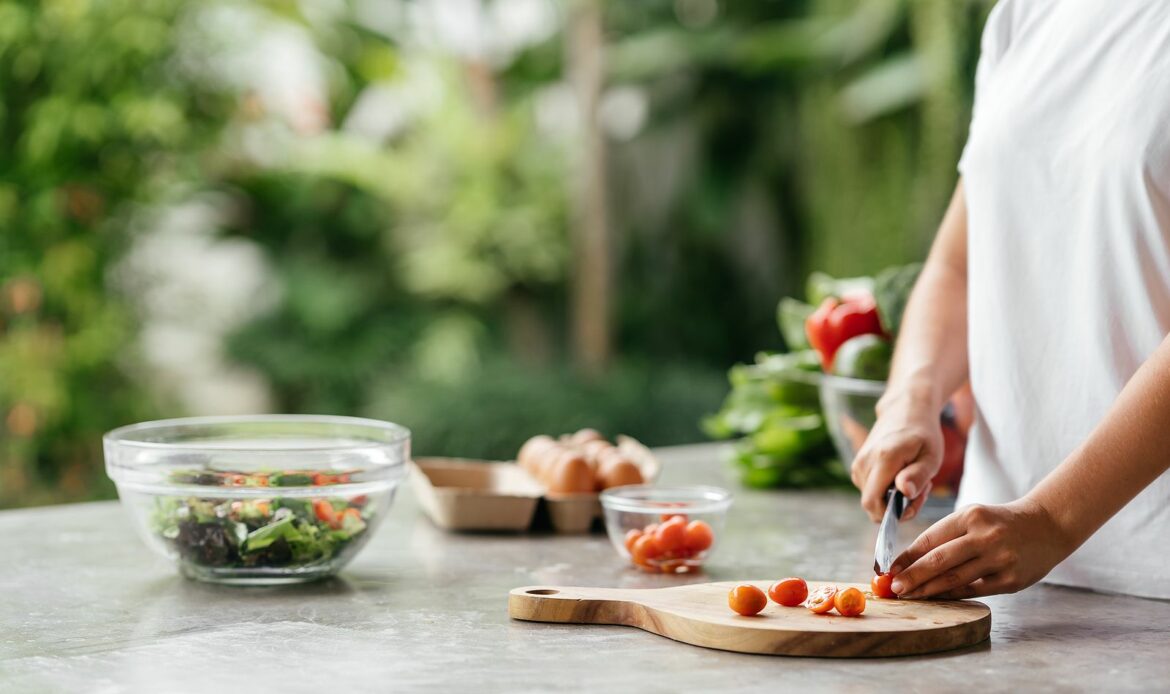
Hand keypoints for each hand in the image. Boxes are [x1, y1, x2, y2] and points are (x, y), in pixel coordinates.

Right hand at [850, 391, 942, 521]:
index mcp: (883, 459)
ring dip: (892, 499)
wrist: (904, 411)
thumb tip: (904, 493)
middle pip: (872, 504)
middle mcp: (864, 462)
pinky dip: (885, 491)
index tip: (913, 503)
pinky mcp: (857, 467)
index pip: (872, 503)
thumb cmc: (923, 434)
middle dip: (896, 507)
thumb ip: (918, 475)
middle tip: (919, 490)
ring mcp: (857, 465)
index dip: (891, 514)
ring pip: (871, 499)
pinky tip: (900, 477)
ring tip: (912, 479)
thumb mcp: (931, 456)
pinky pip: (870, 491)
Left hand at [889, 498, 1071, 598]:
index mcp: (971, 516)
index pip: (930, 538)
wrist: (1047, 526)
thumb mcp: (973, 518)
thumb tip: (909, 560)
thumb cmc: (999, 523)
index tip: (889, 568)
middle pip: (938, 561)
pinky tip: (936, 598)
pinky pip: (974, 591)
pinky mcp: (1011, 579)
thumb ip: (946, 536)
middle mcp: (985, 536)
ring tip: (909, 596)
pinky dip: (952, 595)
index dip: (907, 556)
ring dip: (928, 590)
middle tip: (893, 588)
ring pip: (954, 579)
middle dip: (912, 576)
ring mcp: (1000, 559)